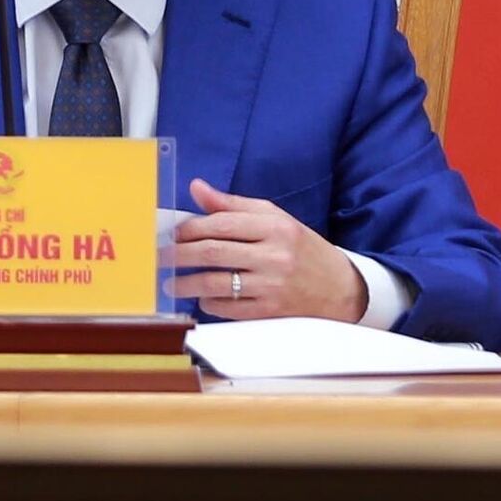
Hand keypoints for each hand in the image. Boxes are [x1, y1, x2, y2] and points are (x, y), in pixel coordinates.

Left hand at [163, 178, 368, 322]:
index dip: (191, 228)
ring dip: (186, 283)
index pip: (222, 224)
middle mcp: (273, 255)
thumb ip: (233, 204)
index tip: (173, 232)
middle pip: (213, 253)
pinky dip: (210, 304)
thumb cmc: (303, 248)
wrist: (341, 289)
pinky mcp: (270, 312)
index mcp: (275, 226)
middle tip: (159, 258)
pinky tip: (201, 299)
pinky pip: (229, 308)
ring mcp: (271, 286)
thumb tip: (196, 188)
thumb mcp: (275, 218)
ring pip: (216, 283)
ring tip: (169, 283)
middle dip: (179, 255)